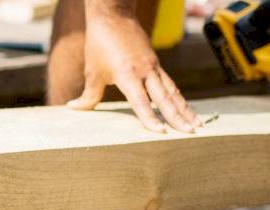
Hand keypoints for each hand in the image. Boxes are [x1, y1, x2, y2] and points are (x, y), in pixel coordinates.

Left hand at [67, 15, 200, 132]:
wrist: (113, 16)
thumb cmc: (100, 44)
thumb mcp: (92, 71)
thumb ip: (88, 95)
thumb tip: (73, 108)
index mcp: (128, 75)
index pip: (141, 102)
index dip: (150, 118)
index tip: (161, 131)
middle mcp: (145, 71)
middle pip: (165, 98)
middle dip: (178, 117)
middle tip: (191, 132)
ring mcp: (153, 66)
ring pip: (172, 91)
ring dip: (184, 109)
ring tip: (196, 124)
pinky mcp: (155, 63)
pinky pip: (169, 83)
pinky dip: (178, 97)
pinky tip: (185, 108)